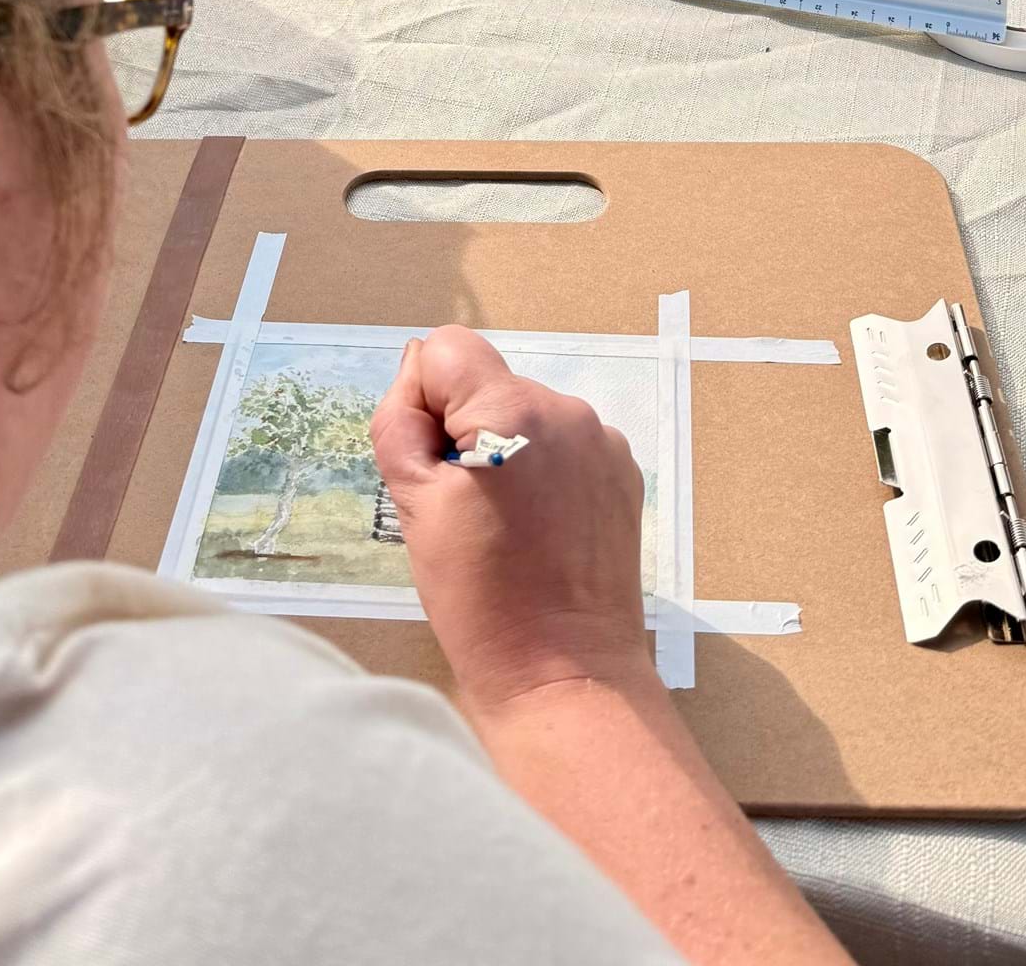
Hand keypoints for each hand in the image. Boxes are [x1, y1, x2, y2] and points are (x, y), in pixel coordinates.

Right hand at [370, 325, 654, 713]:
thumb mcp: (413, 508)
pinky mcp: (623, 473)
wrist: (566, 675)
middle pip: (487, 384)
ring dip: (505, 450)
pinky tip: (540, 532)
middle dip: (464, 431)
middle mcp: (566, 409)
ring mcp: (602, 441)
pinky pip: (563, 445)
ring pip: (525, 415)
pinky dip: (543, 472)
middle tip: (461, 511)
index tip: (432, 468)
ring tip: (503, 528)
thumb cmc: (478, 600)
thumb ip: (401, 423)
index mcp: (512, 411)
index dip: (423, 402)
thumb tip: (415, 372)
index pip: (445, 350)